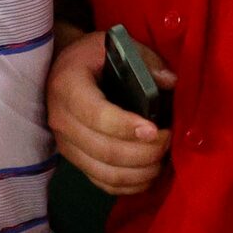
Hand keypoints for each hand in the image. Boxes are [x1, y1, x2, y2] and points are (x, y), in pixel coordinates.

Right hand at [47, 28, 172, 196]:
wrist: (62, 69)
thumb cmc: (92, 57)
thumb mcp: (115, 46)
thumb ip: (144, 60)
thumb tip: (171, 82)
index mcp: (68, 86)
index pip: (96, 115)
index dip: (126, 127)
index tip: (154, 130)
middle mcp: (61, 120)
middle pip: (104, 149)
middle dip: (143, 152)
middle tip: (168, 140)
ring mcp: (65, 144)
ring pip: (104, 172)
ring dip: (139, 172)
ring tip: (162, 159)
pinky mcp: (74, 160)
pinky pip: (101, 182)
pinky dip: (128, 186)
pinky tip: (148, 175)